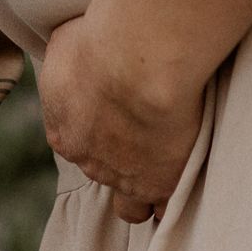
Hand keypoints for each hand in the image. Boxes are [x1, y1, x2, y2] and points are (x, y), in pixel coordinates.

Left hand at [38, 16, 203, 225]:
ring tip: (166, 168)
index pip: (75, 140)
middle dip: (120, 158)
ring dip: (144, 189)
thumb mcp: (64, 43)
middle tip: (143, 134)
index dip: (95, 128)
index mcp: (64, 130)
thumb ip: (67, 63)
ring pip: (131, 206)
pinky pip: (167, 208)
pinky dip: (175, 198)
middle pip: (103, 171)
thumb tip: (71, 60)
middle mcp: (90, 162)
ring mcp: (126, 179)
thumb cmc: (100, 42)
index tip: (116, 111)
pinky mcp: (162, 185)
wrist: (140, 60)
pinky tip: (187, 178)